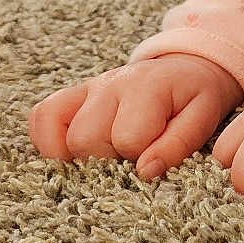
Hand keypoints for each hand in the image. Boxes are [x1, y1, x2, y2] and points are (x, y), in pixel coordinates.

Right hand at [29, 54, 243, 180]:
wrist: (184, 70)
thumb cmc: (193, 98)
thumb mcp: (202, 118)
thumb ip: (178, 145)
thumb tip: (145, 172)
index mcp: (146, 88)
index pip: (127, 138)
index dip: (141, 158)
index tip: (155, 156)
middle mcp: (110, 85)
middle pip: (86, 139)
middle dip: (108, 160)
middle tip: (130, 157)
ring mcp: (87, 89)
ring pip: (60, 134)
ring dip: (81, 155)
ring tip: (107, 156)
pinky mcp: (71, 95)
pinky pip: (41, 117)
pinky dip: (49, 141)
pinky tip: (74, 152)